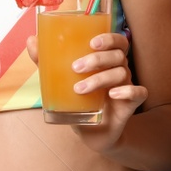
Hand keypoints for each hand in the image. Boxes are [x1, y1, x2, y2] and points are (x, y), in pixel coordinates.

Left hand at [27, 30, 147, 151]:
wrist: (90, 132)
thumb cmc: (77, 100)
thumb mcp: (60, 81)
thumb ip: (46, 61)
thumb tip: (31, 39)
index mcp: (106, 60)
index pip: (116, 41)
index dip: (109, 38)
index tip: (92, 42)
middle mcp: (119, 69)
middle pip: (117, 55)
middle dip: (97, 59)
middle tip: (75, 68)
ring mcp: (126, 86)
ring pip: (121, 73)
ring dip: (100, 79)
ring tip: (79, 89)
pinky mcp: (131, 104)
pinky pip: (139, 92)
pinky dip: (128, 91)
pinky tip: (112, 95)